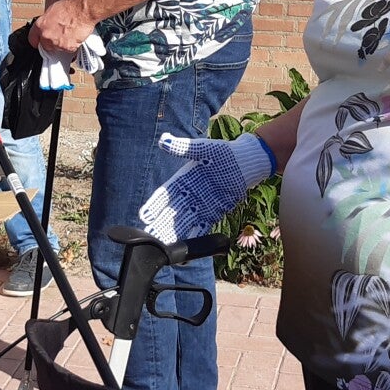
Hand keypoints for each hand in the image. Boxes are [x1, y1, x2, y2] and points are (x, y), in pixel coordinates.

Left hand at [30, 0, 98, 54]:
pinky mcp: (68, 48)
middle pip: (46, 46)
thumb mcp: (52, 11)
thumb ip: (46, 22)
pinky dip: (72, 45)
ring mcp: (57, 43)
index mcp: (40, 26)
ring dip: (62, 44)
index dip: (38, 40)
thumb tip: (47, 26)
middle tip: (60, 34)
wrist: (83, 10)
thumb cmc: (70, 7)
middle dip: (52, 42)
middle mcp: (47, 36)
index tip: (40, 41)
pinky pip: (69, 50)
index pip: (32, 39)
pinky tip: (75, 35)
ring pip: (58, 49)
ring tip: (69, 33)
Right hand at [137, 133, 276, 242]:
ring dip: (173, 234)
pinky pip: (200, 228)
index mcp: (183, 179)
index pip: (165, 194)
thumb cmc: (224, 153)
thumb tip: (163, 140)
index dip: (154, 205)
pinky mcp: (213, 213)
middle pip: (171, 212)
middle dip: (160, 224)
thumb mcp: (203, 149)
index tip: (144, 215)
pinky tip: (186, 249)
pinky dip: (193, 238)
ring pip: (183, 222)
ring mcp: (200, 205)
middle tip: (149, 237)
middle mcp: (188, 194)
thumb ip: (183, 147)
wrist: (245, 164)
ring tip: (162, 246)